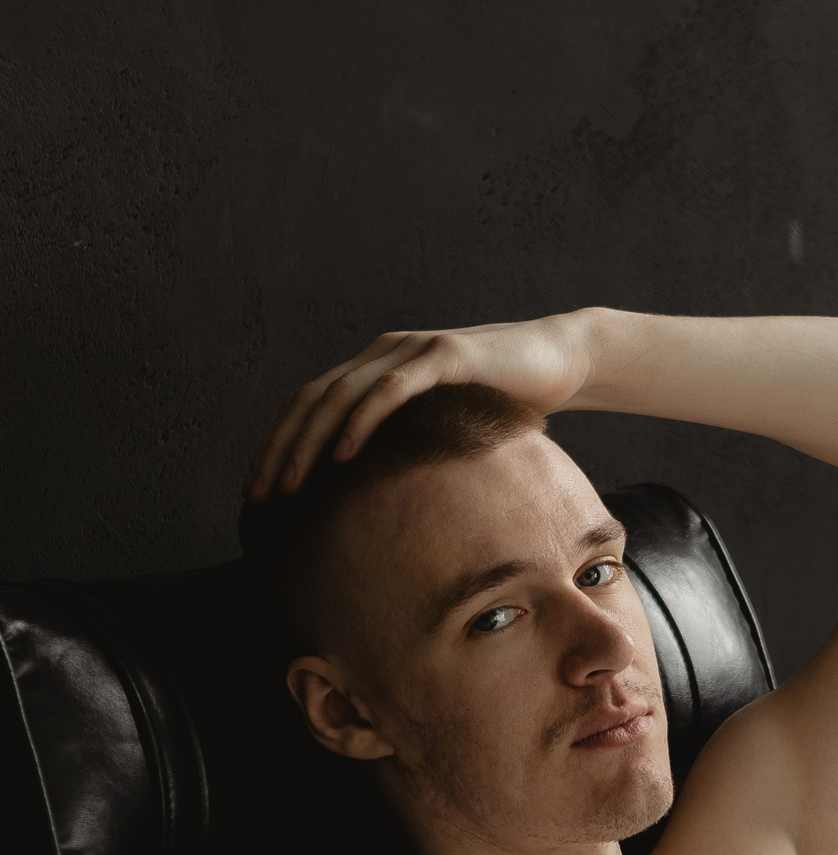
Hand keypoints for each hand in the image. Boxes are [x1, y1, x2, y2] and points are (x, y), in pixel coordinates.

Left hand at [245, 311, 599, 498]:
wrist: (561, 359)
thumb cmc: (506, 400)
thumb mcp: (449, 427)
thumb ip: (415, 447)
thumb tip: (390, 503)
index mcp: (377, 368)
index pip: (311, 405)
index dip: (279, 445)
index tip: (259, 490)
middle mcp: (384, 352)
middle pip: (312, 400)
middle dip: (280, 450)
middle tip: (258, 496)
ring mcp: (412, 351)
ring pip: (342, 395)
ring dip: (309, 442)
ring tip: (291, 485)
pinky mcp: (445, 357)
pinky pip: (391, 391)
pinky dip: (362, 422)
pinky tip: (343, 455)